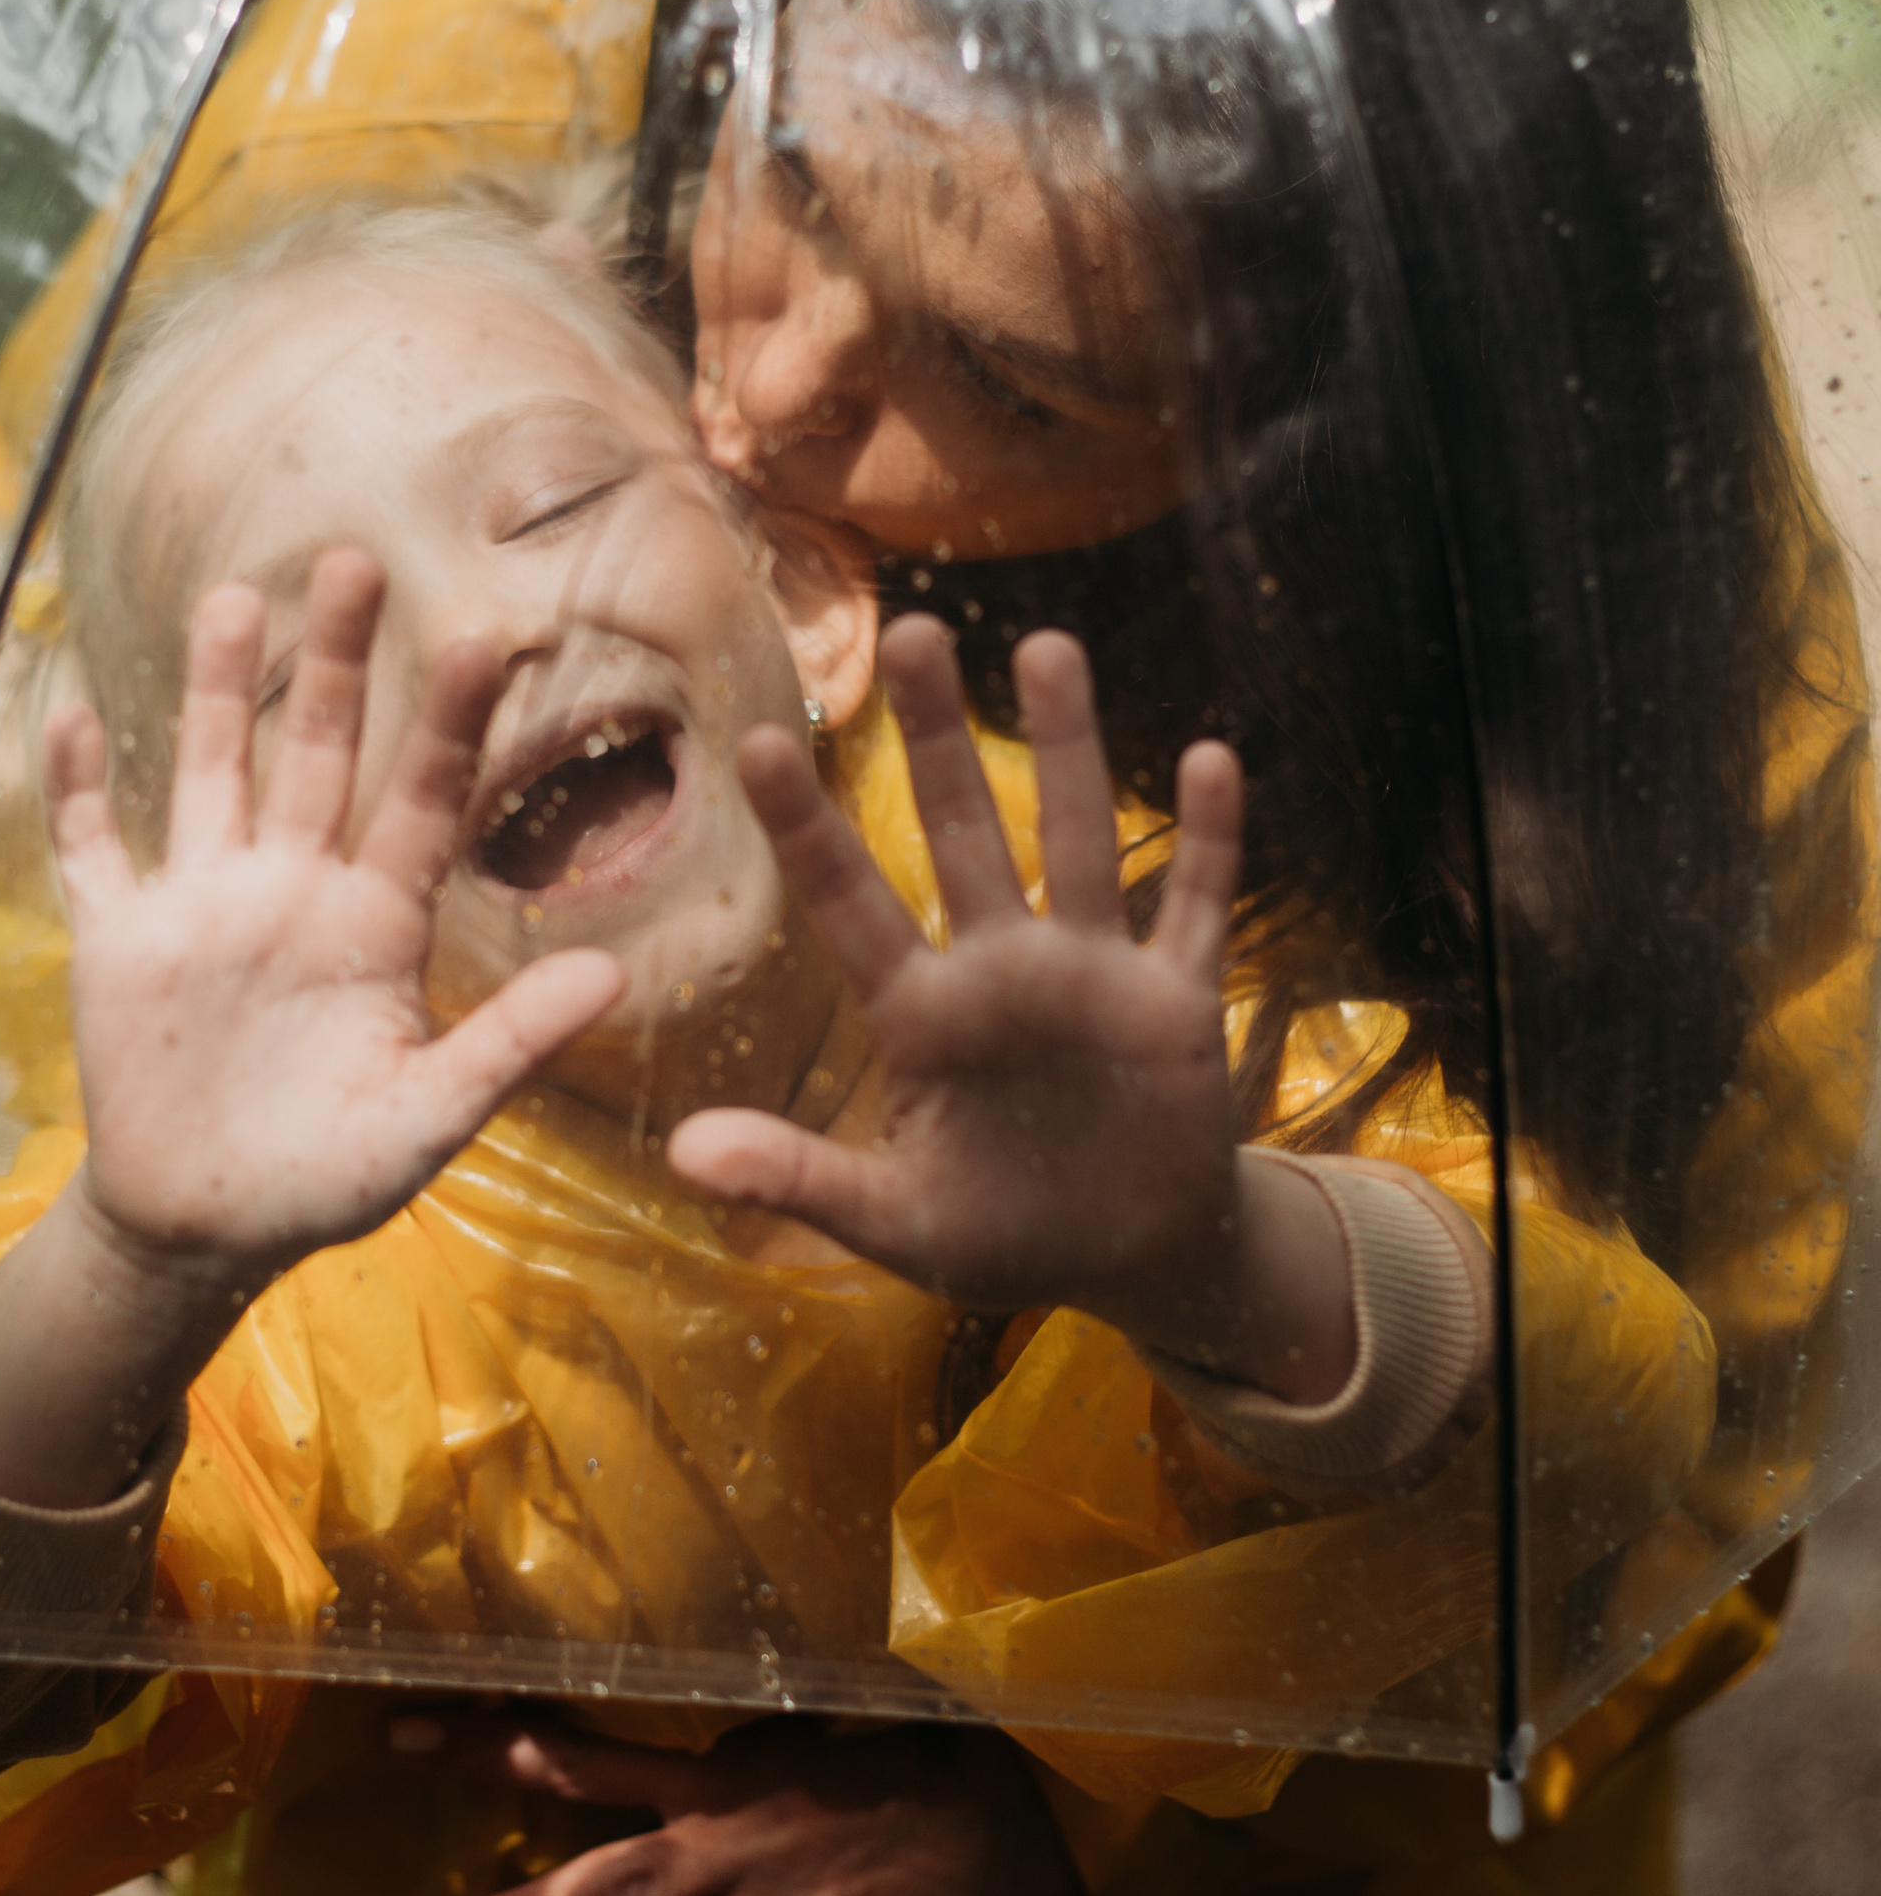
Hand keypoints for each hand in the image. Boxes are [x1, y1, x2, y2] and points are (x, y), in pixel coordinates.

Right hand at [0, 552, 621, 1510]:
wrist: (207, 1227)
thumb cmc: (329, 1176)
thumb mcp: (428, 1120)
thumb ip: (509, 1046)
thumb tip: (613, 979)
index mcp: (375, 925)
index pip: (424, 805)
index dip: (451, 726)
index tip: (487, 638)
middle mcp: (293, 890)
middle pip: (319, 755)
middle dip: (336, 663)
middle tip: (356, 561)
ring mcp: (202, 905)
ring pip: (212, 771)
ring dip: (214, 688)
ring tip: (235, 595)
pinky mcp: (120, 940)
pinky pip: (92, 851)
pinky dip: (77, 790)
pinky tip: (69, 714)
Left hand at [397, 1707, 1079, 1895]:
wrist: (1025, 1818)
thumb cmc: (905, 1771)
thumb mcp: (796, 1735)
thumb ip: (707, 1757)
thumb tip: (621, 1761)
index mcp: (718, 1778)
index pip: (579, 1754)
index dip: (483, 1746)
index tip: (394, 1734)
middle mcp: (733, 1851)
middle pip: (604, 1883)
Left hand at [665, 622, 1351, 1399]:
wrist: (1134, 1261)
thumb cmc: (1003, 1235)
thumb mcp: (892, 1223)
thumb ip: (799, 1182)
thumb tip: (685, 1155)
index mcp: (922, 1019)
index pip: (850, 904)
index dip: (808, 828)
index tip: (756, 741)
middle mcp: (1002, 973)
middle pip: (966, 834)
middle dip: (940, 740)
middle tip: (912, 633)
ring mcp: (1093, 978)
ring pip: (1081, 841)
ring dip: (1071, 749)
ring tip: (1049, 646)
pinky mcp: (1177, 1003)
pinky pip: (1195, 907)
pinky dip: (1208, 842)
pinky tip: (1209, 759)